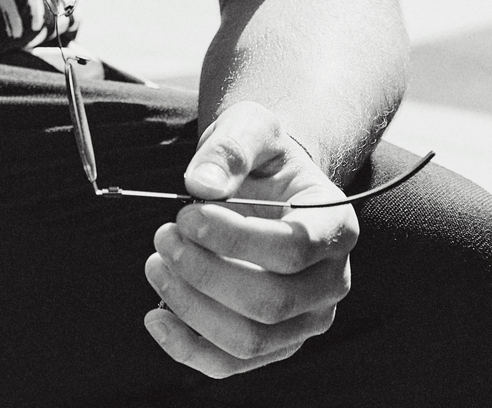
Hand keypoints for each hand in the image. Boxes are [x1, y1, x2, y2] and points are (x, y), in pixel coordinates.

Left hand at [143, 103, 355, 378]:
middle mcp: (331, 282)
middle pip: (270, 302)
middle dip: (205, 272)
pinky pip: (232, 363)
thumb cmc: (263, 155)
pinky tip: (156, 315)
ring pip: (250, 339)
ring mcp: (305, 320)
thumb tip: (200, 185)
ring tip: (156, 263)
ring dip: (192, 306)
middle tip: (163, 235)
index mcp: (335, 225)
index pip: (294, 248)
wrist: (268, 182)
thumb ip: (230, 148)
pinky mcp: (275, 344)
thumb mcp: (251, 128)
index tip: (186, 214)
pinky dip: (188, 347)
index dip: (235, 238)